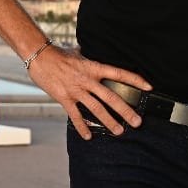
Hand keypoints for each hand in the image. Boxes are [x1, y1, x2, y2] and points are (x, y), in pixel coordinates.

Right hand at [27, 46, 152, 139]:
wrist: (39, 56)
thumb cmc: (58, 54)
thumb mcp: (77, 53)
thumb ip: (86, 56)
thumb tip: (89, 51)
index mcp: (93, 67)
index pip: (119, 73)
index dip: (135, 80)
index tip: (149, 87)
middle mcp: (87, 80)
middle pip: (111, 97)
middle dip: (126, 111)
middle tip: (138, 122)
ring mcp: (76, 90)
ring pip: (97, 109)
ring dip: (109, 121)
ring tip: (119, 131)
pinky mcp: (64, 98)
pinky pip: (76, 115)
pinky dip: (82, 126)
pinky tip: (88, 136)